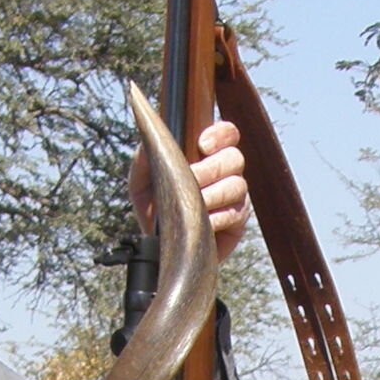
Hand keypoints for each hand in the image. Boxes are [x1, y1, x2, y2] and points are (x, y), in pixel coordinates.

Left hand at [130, 117, 252, 262]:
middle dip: (210, 169)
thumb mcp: (141, 182)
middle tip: (190, 180)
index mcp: (206, 154)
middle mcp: (226, 171)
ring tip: (192, 204)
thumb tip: (149, 136)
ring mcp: (236, 195)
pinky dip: (216, 217)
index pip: (228, 133)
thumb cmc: (154, 209)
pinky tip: (202, 222)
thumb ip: (144, 158)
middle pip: (235, 158)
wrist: (162, 246)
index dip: (221, 134)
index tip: (202, 145)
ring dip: (212, 195)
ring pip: (237, 185)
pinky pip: (235, 213)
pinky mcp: (239, 220)